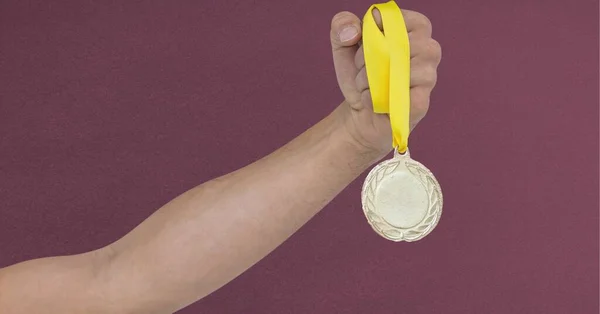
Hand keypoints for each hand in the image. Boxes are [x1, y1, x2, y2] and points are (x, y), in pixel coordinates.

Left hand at [330, 9, 441, 154]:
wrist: (356, 111)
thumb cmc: (358, 74)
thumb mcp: (342, 44)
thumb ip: (342, 25)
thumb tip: (353, 31)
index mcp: (415, 31)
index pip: (409, 20)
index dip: (382, 29)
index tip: (365, 40)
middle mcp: (428, 52)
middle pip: (408, 44)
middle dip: (374, 56)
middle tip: (362, 67)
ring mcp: (428, 79)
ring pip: (406, 70)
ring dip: (373, 79)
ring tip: (365, 85)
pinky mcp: (421, 105)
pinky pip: (404, 98)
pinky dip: (378, 99)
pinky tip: (372, 101)